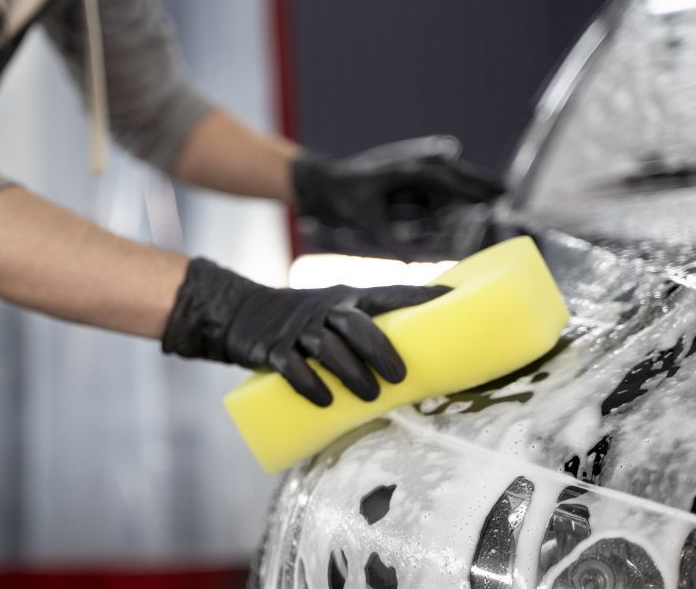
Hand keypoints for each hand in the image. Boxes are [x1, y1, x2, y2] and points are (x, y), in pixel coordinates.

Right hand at [161, 258, 449, 405]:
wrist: (243, 314)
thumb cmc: (304, 322)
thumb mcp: (333, 312)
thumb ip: (366, 329)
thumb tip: (418, 361)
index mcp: (346, 298)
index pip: (388, 294)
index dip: (419, 297)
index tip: (451, 300)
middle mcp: (323, 309)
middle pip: (355, 323)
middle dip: (379, 349)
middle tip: (400, 377)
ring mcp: (297, 330)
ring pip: (327, 347)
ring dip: (350, 373)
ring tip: (370, 397)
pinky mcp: (272, 350)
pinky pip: (292, 366)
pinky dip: (309, 383)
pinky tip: (325, 400)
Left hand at [292, 136, 504, 258]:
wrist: (326, 183)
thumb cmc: (345, 197)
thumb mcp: (367, 221)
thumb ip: (392, 242)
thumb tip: (414, 263)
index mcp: (410, 170)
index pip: (449, 178)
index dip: (474, 186)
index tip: (497, 196)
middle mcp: (416, 165)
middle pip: (458, 172)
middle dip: (483, 181)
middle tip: (509, 192)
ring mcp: (414, 169)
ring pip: (452, 176)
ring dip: (473, 184)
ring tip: (500, 194)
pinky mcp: (411, 178)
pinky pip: (439, 185)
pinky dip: (457, 190)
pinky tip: (472, 201)